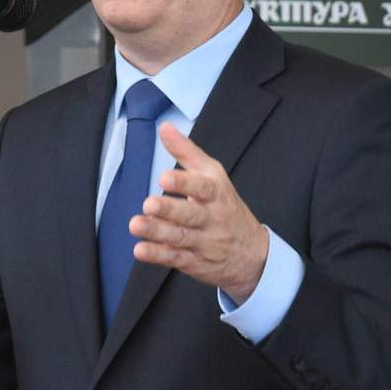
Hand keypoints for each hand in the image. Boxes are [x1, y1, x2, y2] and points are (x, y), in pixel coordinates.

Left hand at [129, 123, 268, 303]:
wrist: (254, 254)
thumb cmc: (225, 206)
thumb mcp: (212, 175)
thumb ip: (187, 152)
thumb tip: (165, 127)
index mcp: (216, 194)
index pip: (203, 187)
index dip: (184, 182)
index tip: (164, 177)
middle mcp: (212, 219)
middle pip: (191, 214)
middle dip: (170, 210)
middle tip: (149, 204)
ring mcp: (204, 242)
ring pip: (181, 237)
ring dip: (157, 232)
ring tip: (136, 225)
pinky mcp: (194, 262)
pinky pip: (176, 258)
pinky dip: (158, 255)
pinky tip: (141, 249)